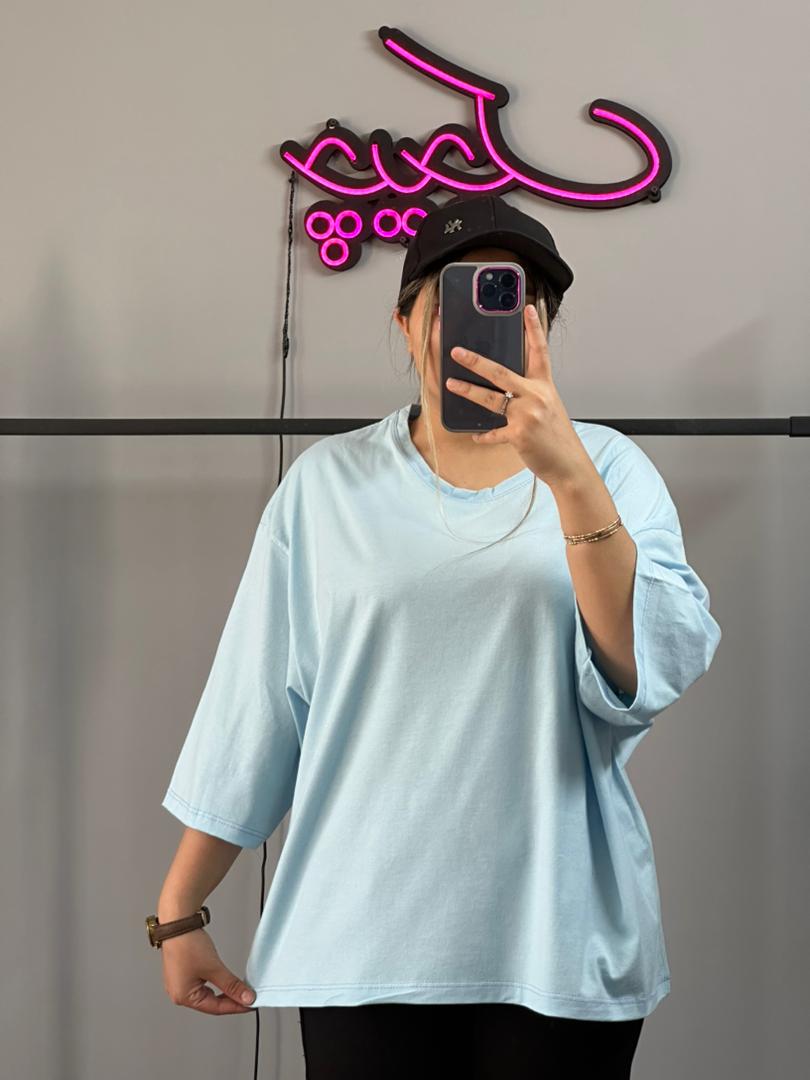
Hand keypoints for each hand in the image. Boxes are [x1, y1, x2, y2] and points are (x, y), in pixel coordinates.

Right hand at [161, 928, 256, 1014]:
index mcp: (183, 997)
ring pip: (207, 994)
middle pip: (211, 1003)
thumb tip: (246, 998)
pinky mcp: (183, 973)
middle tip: (248, 998)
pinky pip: (202, 984)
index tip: (251, 1004)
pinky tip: (224, 981)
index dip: (236, 1007)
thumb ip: (231, 985)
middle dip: (230, 1000)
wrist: (178, 923)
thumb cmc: (187, 944)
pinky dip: (215, 984)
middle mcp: (179, 993)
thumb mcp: (214, 968)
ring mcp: (180, 983)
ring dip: (223, 992)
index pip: (216, 1008)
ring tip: (239, 989)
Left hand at [445, 304, 592, 488]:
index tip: (528, 308)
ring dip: (468, 390)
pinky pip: (494, 432)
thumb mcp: (548, 407)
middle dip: (476, 361)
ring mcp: (528, 414)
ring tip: (451, 384)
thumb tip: (505, 385)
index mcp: (545, 386)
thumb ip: (530, 393)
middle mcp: (537, 396)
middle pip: (501, 372)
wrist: (568, 464)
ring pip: (491, 398)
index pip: (539, 351)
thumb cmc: (556, 435)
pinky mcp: (520, 434)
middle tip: (456, 351)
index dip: (534, 328)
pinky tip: (475, 435)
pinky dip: (483, 435)